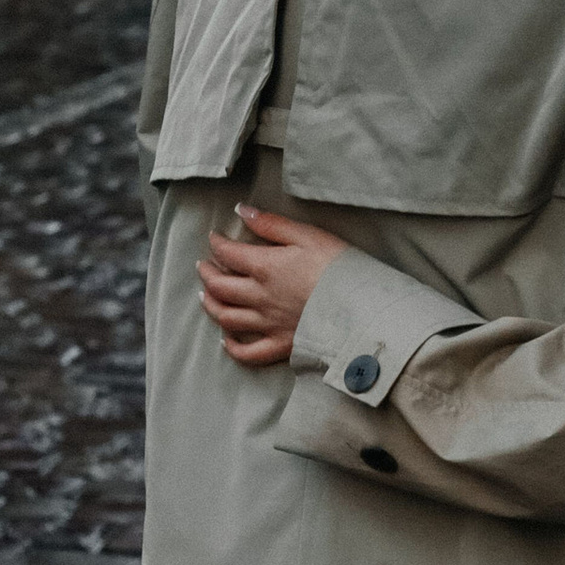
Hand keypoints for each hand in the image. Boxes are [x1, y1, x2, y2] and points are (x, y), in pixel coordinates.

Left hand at [197, 204, 347, 368]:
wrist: (361, 307)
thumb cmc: (339, 267)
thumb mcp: (307, 235)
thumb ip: (271, 224)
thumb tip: (242, 211)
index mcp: (265, 267)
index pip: (228, 254)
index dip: (216, 243)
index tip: (215, 238)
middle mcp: (260, 297)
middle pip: (219, 287)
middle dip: (207, 273)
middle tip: (204, 266)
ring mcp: (268, 324)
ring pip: (226, 318)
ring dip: (211, 306)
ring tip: (206, 296)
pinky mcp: (281, 345)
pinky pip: (248, 353)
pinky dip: (232, 348)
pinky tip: (226, 340)